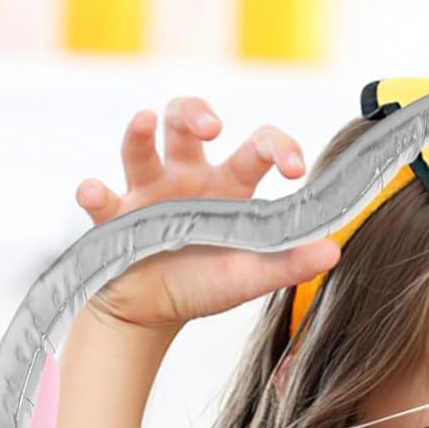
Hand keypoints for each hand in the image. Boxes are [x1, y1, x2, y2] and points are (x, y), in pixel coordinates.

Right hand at [78, 97, 340, 331]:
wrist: (152, 315)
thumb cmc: (204, 285)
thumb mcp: (250, 277)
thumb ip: (290, 263)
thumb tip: (334, 251)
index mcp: (229, 186)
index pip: (257, 147)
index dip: (278, 147)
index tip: (293, 168)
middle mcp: (187, 177)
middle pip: (187, 122)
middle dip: (197, 112)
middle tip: (214, 126)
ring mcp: (147, 192)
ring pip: (140, 145)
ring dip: (139, 132)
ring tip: (144, 120)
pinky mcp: (113, 217)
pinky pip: (100, 198)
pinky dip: (94, 194)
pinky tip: (95, 192)